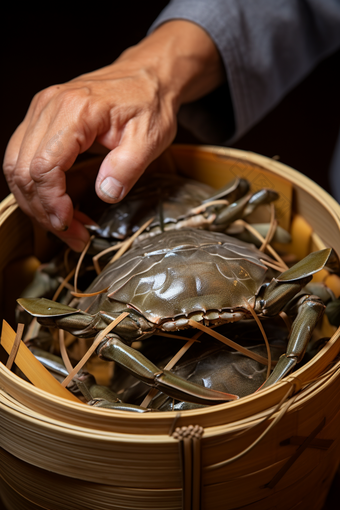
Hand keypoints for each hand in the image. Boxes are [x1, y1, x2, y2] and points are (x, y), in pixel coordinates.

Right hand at [3, 20, 224, 250]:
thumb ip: (127, 167)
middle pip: (22, 170)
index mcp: (76, 110)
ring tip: (66, 224)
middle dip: (43, 211)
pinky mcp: (41, 120)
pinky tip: (58, 204)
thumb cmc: (150, 103)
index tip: (71, 225)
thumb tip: (104, 194)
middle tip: (72, 234)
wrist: (147, 76)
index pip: (44, 166)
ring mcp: (41, 111)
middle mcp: (49, 107)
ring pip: (15, 167)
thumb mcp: (150, 138)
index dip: (52, 202)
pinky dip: (36, 187)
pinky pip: (23, 159)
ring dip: (36, 203)